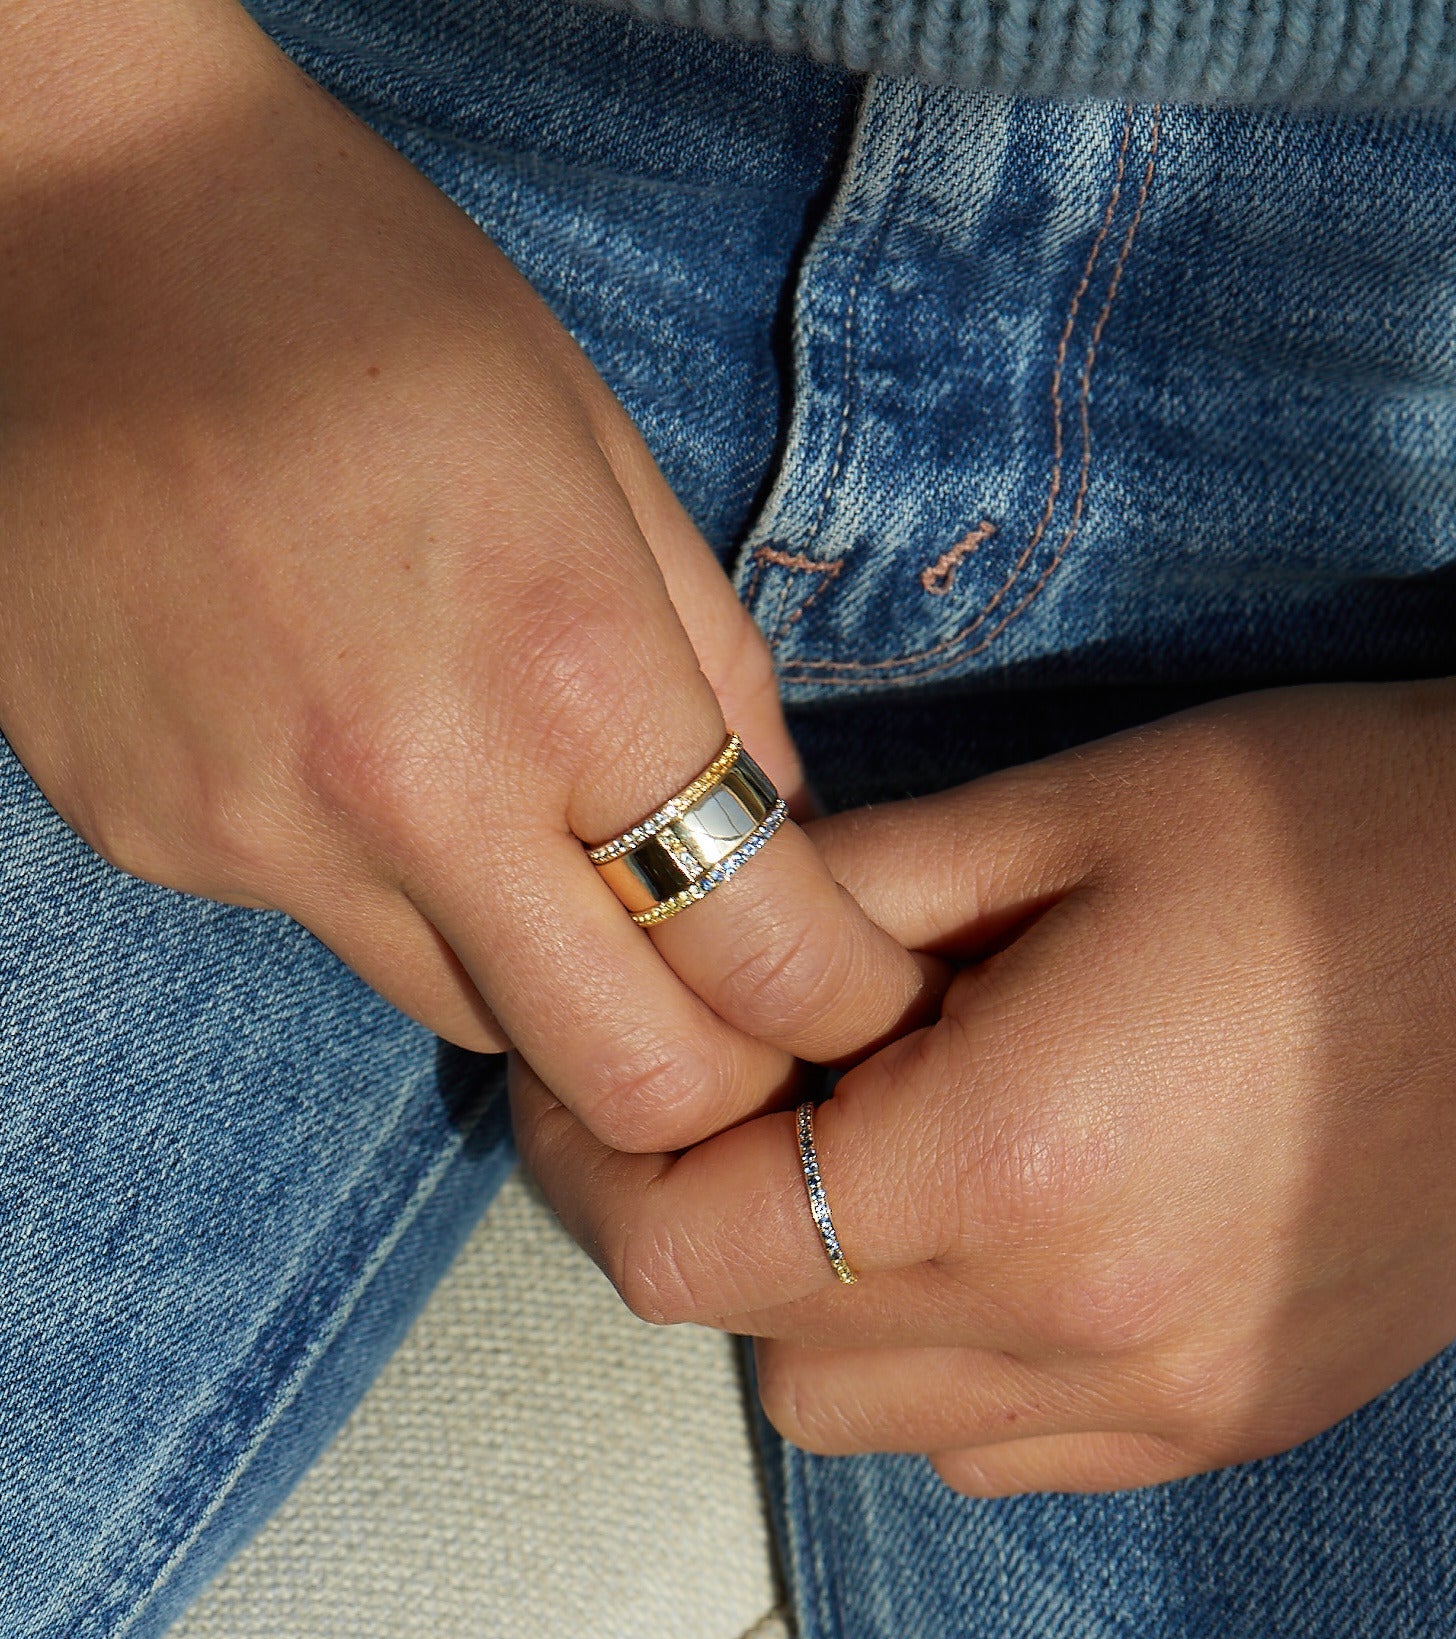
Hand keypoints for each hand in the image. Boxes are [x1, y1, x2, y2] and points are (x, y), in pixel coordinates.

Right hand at [0, 0, 926, 1147]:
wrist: (65, 224)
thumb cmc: (371, 300)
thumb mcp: (604, 454)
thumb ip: (719, 674)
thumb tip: (781, 830)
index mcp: (567, 671)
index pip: (761, 964)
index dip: (846, 1010)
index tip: (862, 998)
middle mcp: (406, 795)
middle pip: (627, 1083)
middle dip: (718, 1077)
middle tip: (740, 1004)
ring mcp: (254, 836)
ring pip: (474, 1021)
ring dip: (553, 980)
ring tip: (545, 844)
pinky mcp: (149, 837)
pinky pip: (332, 931)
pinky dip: (399, 892)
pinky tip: (370, 753)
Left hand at [522, 588, 1455, 1491]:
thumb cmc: (1326, 826)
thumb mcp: (1060, 813)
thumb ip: (853, 896)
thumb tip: (714, 944)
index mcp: (1012, 1159)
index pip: (689, 1239)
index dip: (596, 1156)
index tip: (588, 1078)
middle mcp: (1082, 1326)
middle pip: (759, 1342)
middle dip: (712, 1221)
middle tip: (753, 1088)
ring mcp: (1170, 1400)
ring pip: (869, 1416)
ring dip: (824, 1295)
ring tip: (888, 1147)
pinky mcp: (1239, 1415)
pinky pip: (1005, 1444)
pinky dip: (946, 1356)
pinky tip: (1007, 1222)